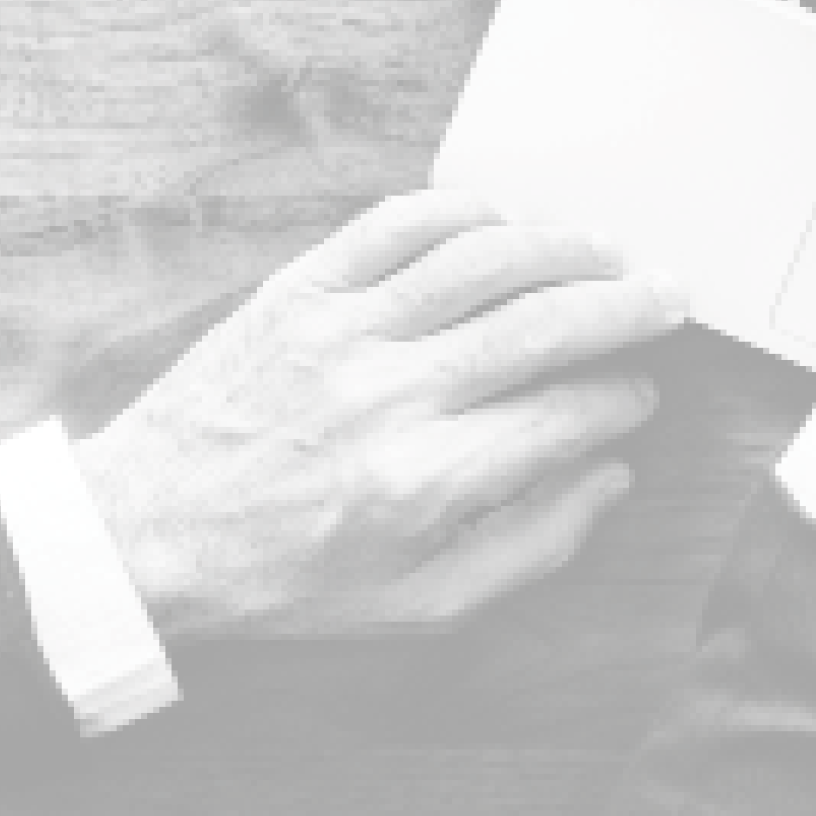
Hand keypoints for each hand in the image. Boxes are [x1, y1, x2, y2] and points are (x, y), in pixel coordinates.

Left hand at [71, 190, 684, 639]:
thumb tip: (609, 479)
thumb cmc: (283, 579)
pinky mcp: (299, 291)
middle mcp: (391, 395)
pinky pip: (395, 225)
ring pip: (480, 259)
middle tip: (670, 298)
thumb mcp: (417, 605)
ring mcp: (342, 332)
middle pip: (543, 323)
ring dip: (561, 245)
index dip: (623, 399)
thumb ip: (530, 547)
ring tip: (607, 248)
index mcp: (425, 480)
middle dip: (626, 306)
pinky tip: (504, 219)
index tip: (641, 396)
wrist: (146, 535)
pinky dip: (460, 210)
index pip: (565, 415)